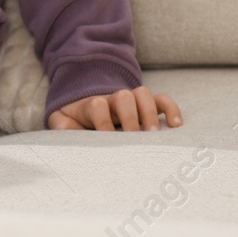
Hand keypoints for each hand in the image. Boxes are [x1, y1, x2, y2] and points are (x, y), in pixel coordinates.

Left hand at [48, 85, 181, 130]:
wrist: (82, 107)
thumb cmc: (74, 121)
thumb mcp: (61, 124)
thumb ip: (61, 130)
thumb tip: (67, 142)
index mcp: (90, 105)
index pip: (99, 105)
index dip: (103, 122)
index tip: (106, 140)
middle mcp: (112, 99)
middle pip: (124, 96)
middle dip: (131, 118)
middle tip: (134, 141)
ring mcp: (130, 100)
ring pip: (143, 94)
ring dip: (150, 114)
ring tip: (154, 137)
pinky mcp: (144, 106)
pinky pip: (161, 100)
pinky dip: (171, 109)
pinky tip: (176, 126)